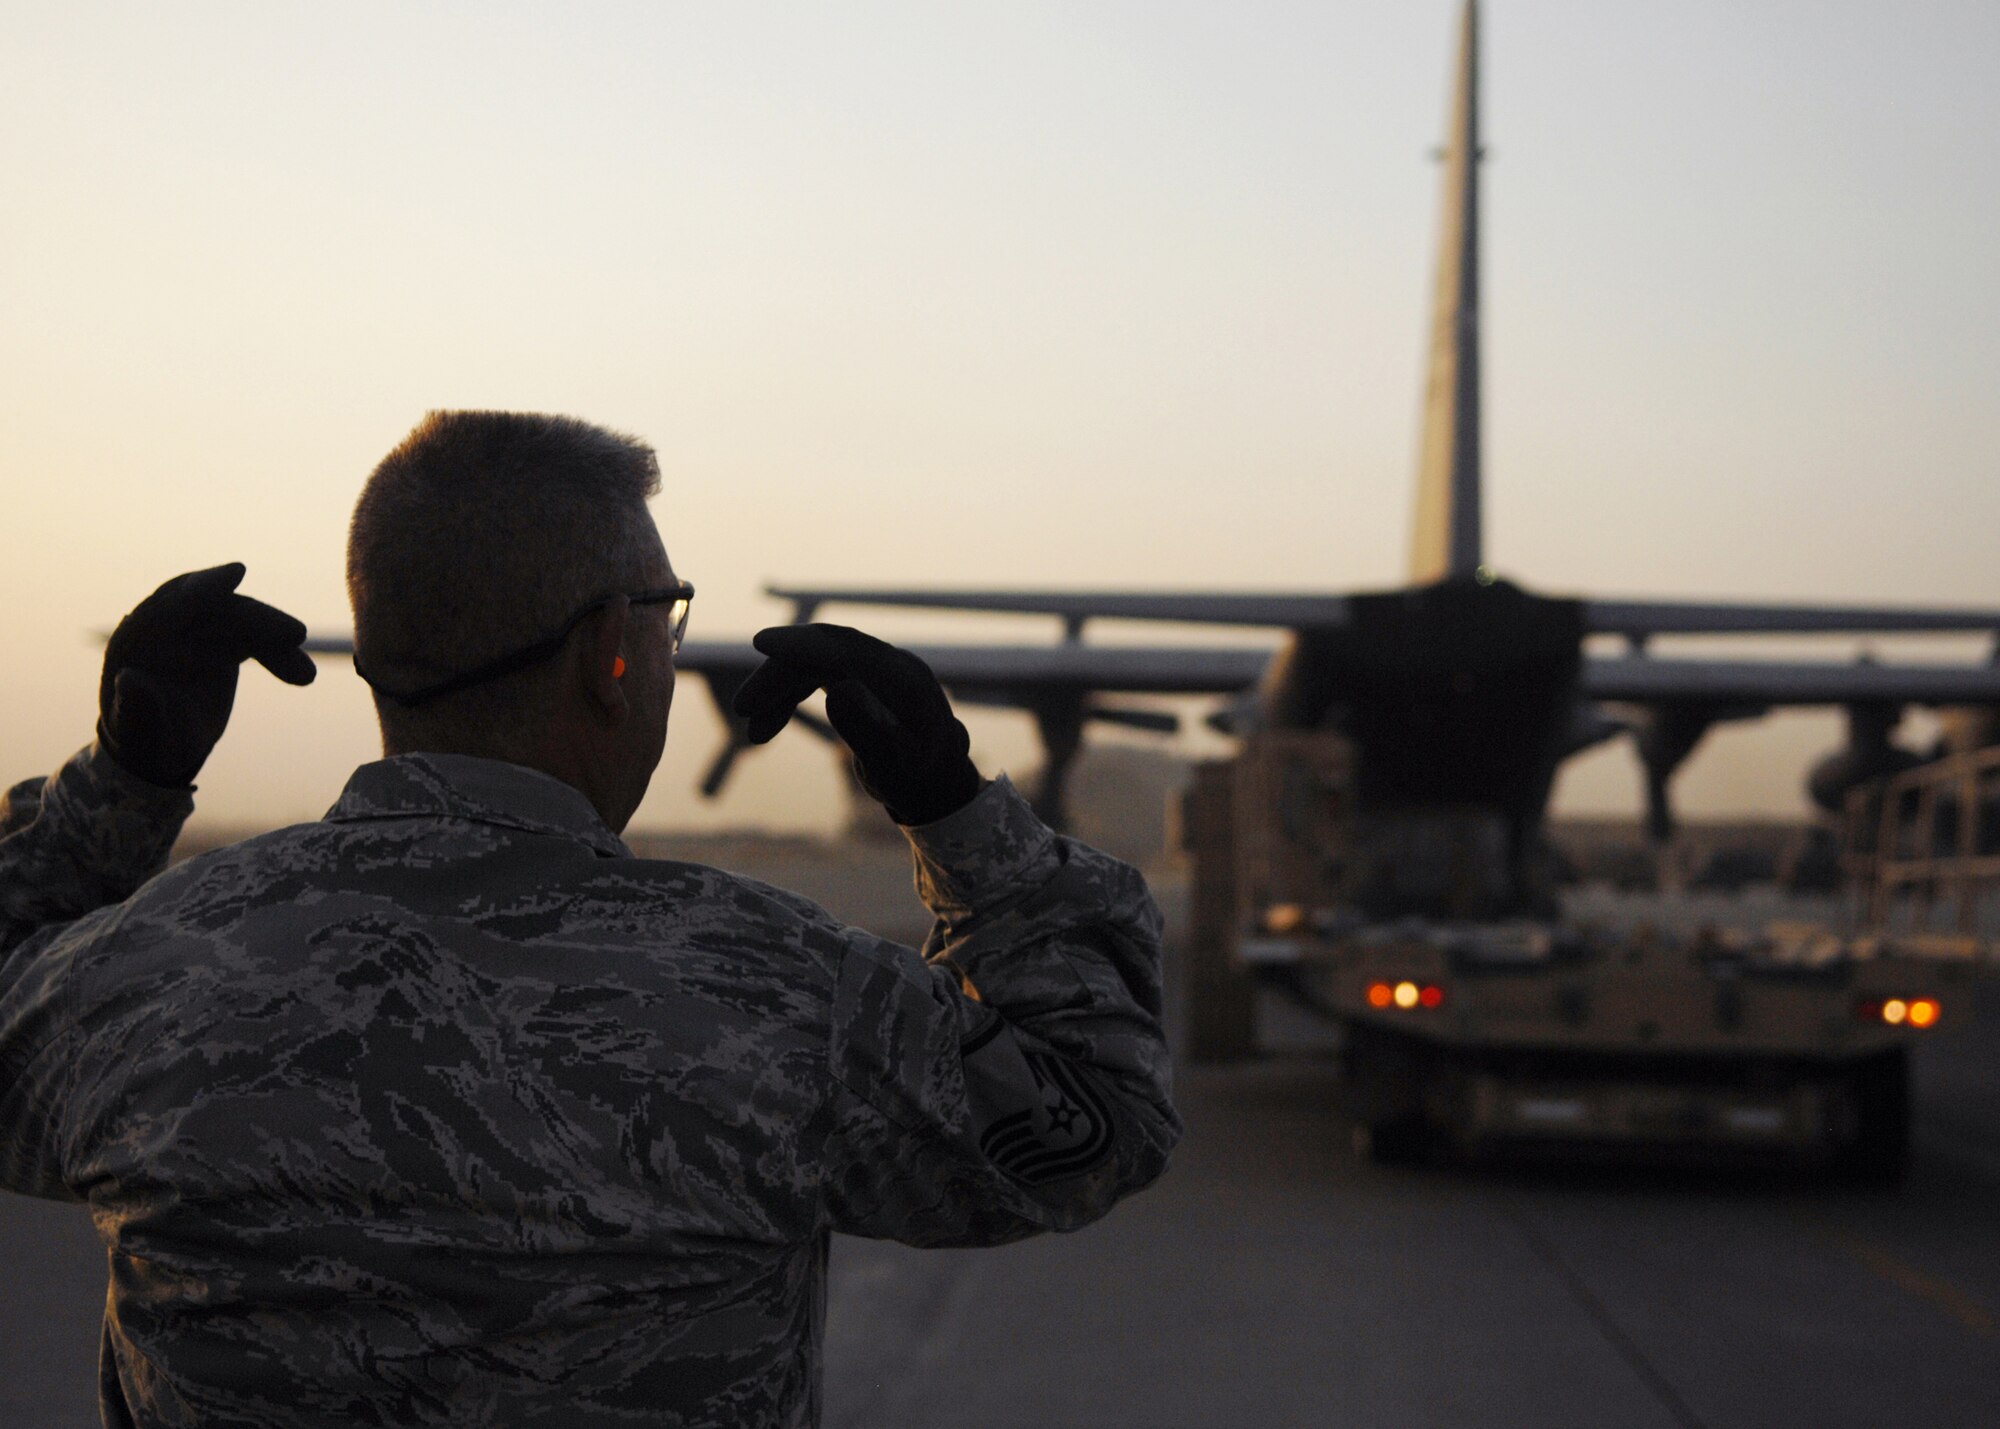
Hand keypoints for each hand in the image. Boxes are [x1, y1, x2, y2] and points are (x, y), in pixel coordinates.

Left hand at [98, 563, 316, 787]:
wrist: (163, 750)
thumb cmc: (145, 741)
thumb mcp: (140, 731)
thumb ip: (136, 706)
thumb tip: (130, 678)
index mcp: (135, 642)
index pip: (169, 606)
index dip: (202, 588)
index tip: (238, 572)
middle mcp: (166, 629)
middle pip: (216, 610)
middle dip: (257, 619)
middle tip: (297, 634)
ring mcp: (197, 633)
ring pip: (243, 624)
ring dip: (277, 644)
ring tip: (306, 676)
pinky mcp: (222, 641)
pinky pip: (257, 640)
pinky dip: (280, 656)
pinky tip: (303, 676)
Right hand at [733, 624, 981, 824]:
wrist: (933, 784)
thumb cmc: (918, 779)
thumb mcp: (896, 766)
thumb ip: (870, 731)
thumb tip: (837, 692)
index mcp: (906, 680)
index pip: (849, 650)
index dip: (805, 645)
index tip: (761, 642)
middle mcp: (890, 665)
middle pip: (825, 653)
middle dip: (780, 675)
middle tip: (742, 708)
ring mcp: (874, 669)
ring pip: (815, 664)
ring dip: (779, 690)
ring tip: (754, 732)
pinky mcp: (858, 676)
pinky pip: (815, 675)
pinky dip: (788, 697)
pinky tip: (766, 725)